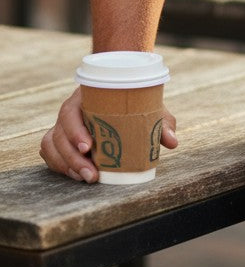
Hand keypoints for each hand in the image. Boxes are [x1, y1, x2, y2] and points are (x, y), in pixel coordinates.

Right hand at [39, 87, 178, 182]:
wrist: (122, 88)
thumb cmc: (134, 100)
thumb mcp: (149, 107)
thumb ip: (160, 122)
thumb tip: (172, 142)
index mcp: (85, 96)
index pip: (71, 112)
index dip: (75, 131)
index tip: (90, 147)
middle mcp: (70, 110)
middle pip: (60, 134)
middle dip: (72, 158)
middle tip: (91, 175)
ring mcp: (63, 124)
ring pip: (52, 145)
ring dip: (65, 164)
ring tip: (85, 178)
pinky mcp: (61, 138)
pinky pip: (50, 151)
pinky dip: (58, 164)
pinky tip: (74, 175)